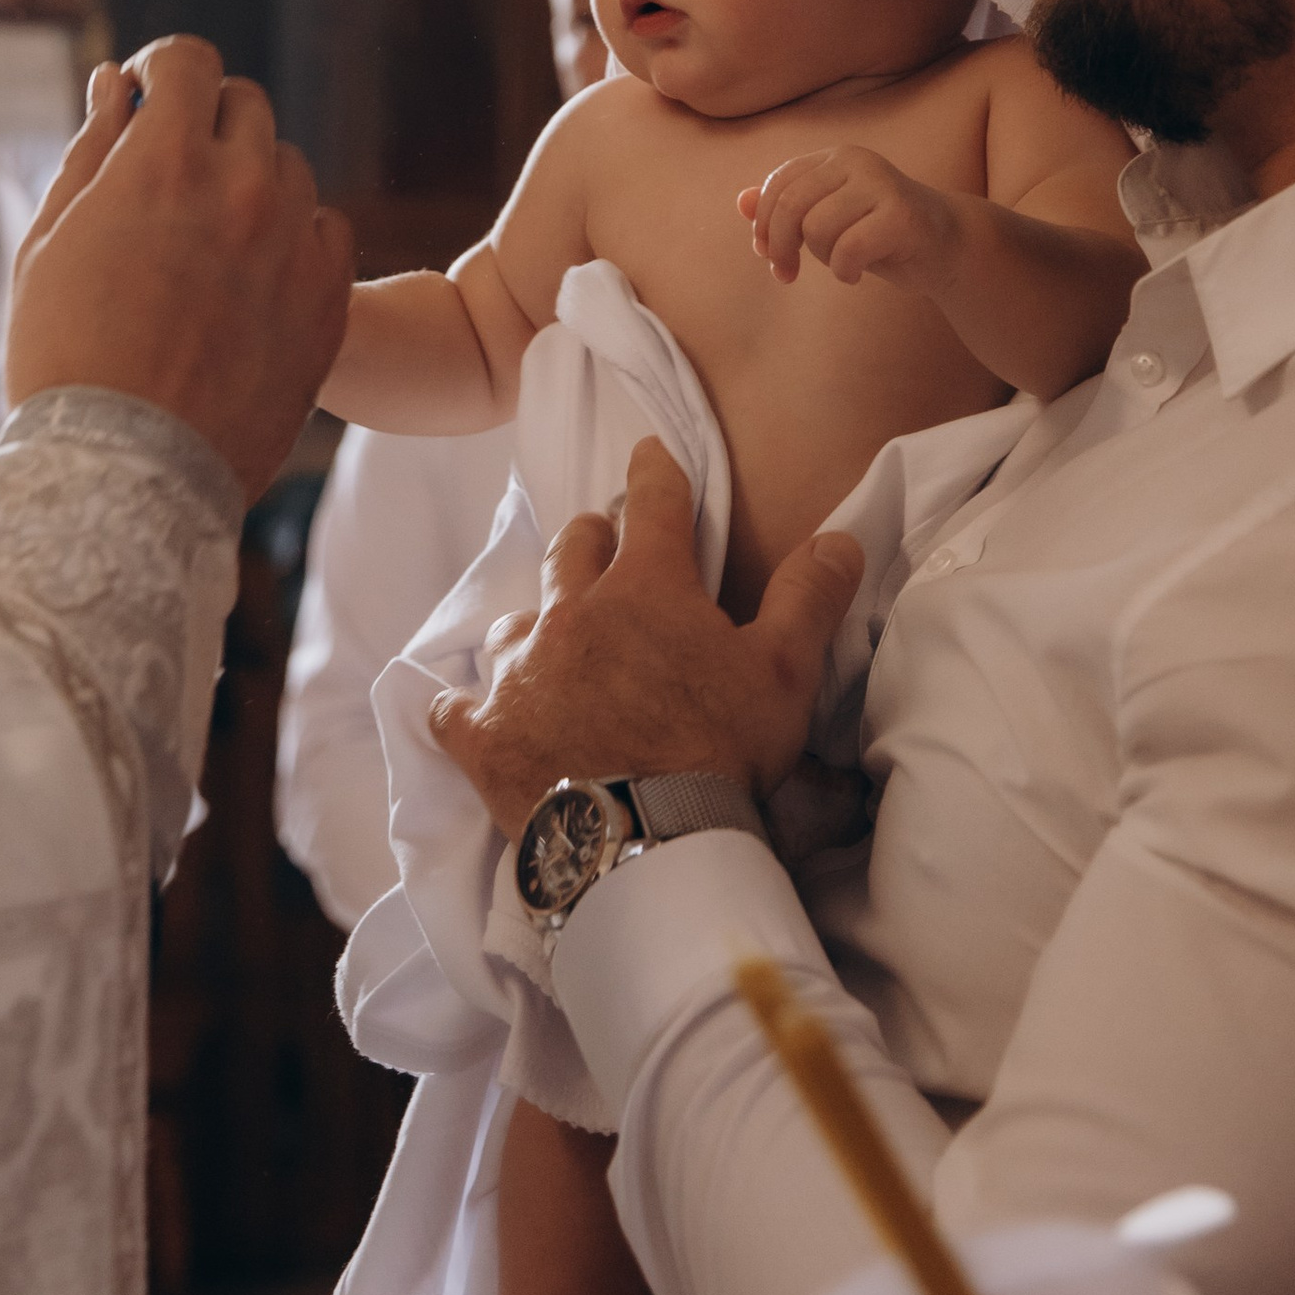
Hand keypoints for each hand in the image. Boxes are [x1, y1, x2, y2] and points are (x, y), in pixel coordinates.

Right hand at [7, 38, 352, 496]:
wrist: (128, 476)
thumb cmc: (66, 358)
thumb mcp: (51, 241)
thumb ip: (92, 149)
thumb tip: (116, 84)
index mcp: (166, 160)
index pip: (190, 61)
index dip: (162, 70)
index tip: (147, 97)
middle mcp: (244, 186)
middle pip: (245, 106)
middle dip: (205, 123)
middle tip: (170, 175)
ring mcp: (296, 242)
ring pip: (289, 169)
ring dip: (251, 182)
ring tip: (205, 242)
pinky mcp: (330, 299)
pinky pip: (327, 229)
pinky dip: (294, 237)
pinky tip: (252, 276)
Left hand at [427, 435, 861, 832]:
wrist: (643, 841)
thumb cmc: (718, 750)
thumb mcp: (783, 672)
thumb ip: (808, 597)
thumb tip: (840, 536)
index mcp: (646, 589)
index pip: (654, 505)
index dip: (655, 473)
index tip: (650, 453)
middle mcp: (571, 612)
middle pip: (571, 547)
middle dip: (590, 537)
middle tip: (602, 542)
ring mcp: (519, 671)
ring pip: (514, 622)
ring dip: (534, 624)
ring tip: (547, 641)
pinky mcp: (483, 733)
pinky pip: (454, 711)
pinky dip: (463, 710)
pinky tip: (463, 715)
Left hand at [741, 145, 959, 294]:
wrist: (946, 247)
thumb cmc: (880, 234)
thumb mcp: (828, 220)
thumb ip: (786, 209)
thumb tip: (741, 202)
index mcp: (835, 158)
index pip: (778, 184)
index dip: (763, 224)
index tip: (766, 254)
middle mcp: (856, 161)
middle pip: (790, 205)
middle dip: (779, 246)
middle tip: (786, 274)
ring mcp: (881, 184)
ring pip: (817, 228)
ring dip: (822, 258)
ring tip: (842, 262)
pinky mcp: (901, 213)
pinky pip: (848, 249)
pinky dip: (844, 270)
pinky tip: (856, 274)